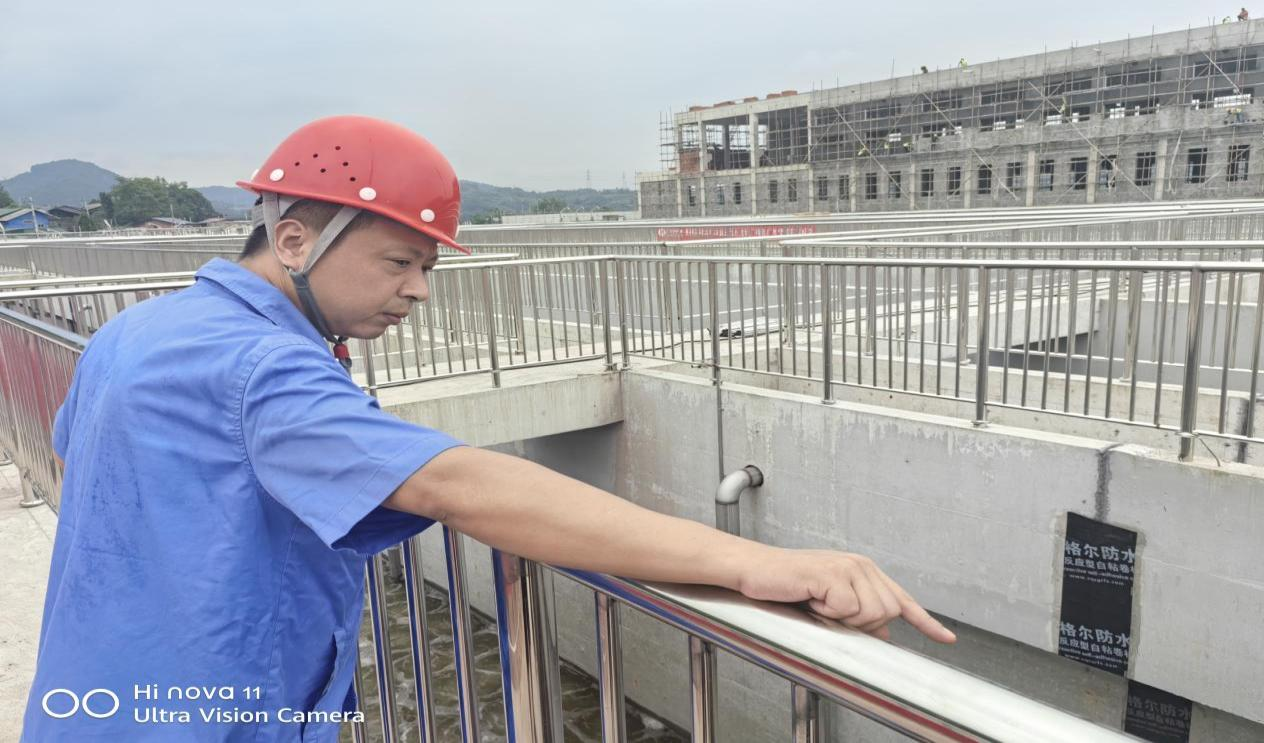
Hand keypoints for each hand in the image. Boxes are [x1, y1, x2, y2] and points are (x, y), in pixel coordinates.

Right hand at [736, 547, 956, 643]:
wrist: (755, 571)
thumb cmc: (787, 586)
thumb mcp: (828, 603)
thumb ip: (858, 615)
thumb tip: (884, 631)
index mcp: (864, 571)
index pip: (902, 600)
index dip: (926, 622)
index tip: (947, 639)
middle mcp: (861, 566)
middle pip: (888, 612)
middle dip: (860, 624)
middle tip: (828, 612)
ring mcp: (848, 568)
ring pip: (871, 613)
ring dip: (841, 618)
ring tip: (817, 604)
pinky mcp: (832, 574)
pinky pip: (846, 609)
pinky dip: (826, 613)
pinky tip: (810, 600)